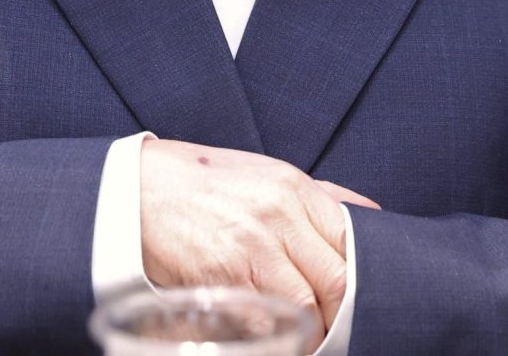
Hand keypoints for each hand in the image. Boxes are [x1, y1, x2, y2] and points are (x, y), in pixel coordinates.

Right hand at [140, 139, 379, 350]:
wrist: (139, 190)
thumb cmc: (206, 183)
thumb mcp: (267, 174)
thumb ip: (320, 195)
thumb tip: (368, 215)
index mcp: (294, 188)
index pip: (351, 240)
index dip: (361, 275)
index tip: (357, 293)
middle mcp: (278, 217)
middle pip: (336, 281)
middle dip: (341, 310)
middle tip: (336, 323)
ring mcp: (251, 250)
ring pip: (307, 308)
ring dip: (313, 329)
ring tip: (308, 333)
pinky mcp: (222, 280)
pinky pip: (266, 322)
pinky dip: (275, 334)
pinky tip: (273, 334)